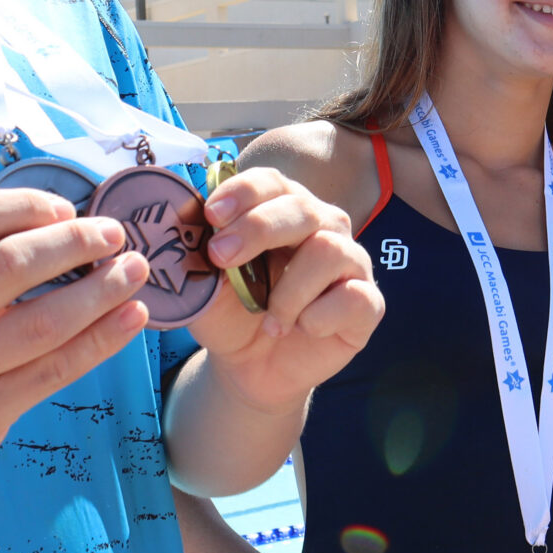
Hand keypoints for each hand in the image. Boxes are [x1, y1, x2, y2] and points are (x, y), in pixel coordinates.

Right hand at [0, 189, 152, 502]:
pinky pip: (53, 371)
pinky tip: (131, 316)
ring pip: (41, 323)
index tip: (67, 209)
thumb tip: (64, 216)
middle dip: (75, 242)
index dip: (26, 205)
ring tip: (135, 270)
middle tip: (115, 233)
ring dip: (101, 290)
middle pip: (8, 266)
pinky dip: (101, 339)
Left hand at [192, 168, 383, 412]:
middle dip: (258, 228)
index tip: (211, 215)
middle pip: (302, 208)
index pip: (272, 183)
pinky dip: (319, 317)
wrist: (251, 369)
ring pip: (329, 250)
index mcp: (283, 211)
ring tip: (269, 319)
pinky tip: (302, 329)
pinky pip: (354, 297)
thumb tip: (184, 230)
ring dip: (288, 290)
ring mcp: (350, 263)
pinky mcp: (368, 303)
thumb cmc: (233, 316)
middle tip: (221, 256)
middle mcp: (323, 228)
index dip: (243, 192)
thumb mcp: (206, 285)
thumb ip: (198, 255)